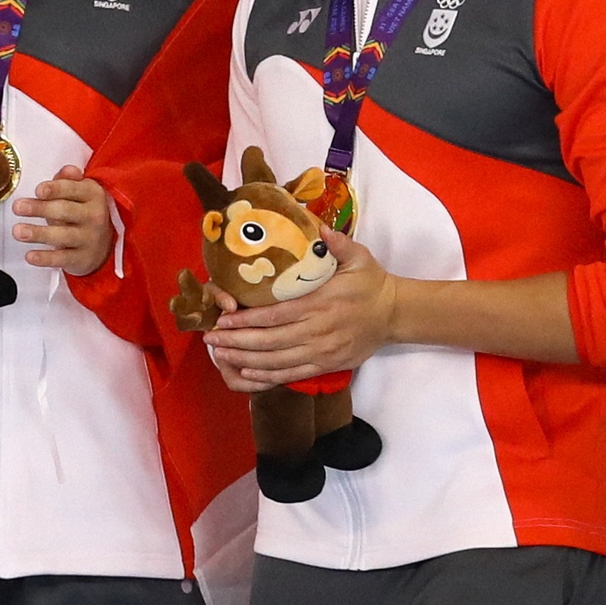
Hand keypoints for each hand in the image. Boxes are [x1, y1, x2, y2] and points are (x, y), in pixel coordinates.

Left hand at [10, 166, 113, 276]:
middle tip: (17, 207)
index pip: (73, 189)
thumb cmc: (83, 212)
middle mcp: (94, 216)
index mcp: (93, 195)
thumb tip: (67, 170)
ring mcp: (90, 239)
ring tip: (18, 231)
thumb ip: (68, 181)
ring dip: (38, 233)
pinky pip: (63, 258)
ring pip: (63, 235)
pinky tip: (30, 256)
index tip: (38, 190)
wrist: (104, 245)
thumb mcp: (80, 194)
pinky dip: (45, 258)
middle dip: (40, 208)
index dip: (55, 189)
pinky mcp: (83, 259)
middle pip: (65, 210)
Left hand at [203, 229, 396, 387]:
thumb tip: (320, 228)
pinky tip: (248, 371)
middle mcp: (319, 330)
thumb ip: (337, 244)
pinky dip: (269, 375)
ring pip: (278, 360)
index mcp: (321, 304)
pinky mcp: (327, 364)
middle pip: (271, 341)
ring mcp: (323, 351)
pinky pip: (293, 373)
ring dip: (247, 359)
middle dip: (237, 341)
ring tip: (220, 355)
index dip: (247, 320)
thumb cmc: (371, 283)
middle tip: (210, 338)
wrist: (395, 314)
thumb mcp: (359, 257)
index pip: (277, 315)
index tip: (223, 320)